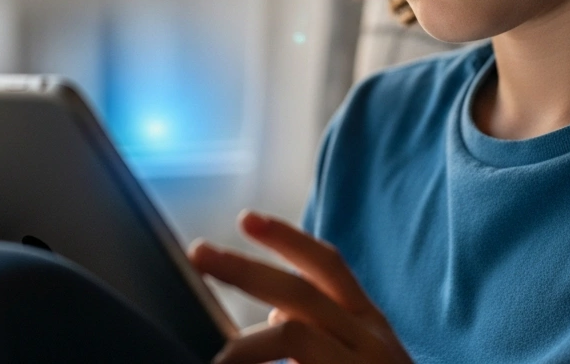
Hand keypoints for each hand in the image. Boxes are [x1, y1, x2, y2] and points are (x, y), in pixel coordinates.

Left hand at [188, 210, 412, 363]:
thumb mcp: (361, 355)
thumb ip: (322, 329)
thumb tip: (273, 309)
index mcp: (369, 323)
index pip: (328, 266)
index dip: (287, 238)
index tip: (245, 218)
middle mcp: (371, 341)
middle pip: (298, 291)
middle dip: (243, 268)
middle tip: (198, 252)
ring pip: (293, 333)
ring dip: (244, 344)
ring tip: (217, 363)